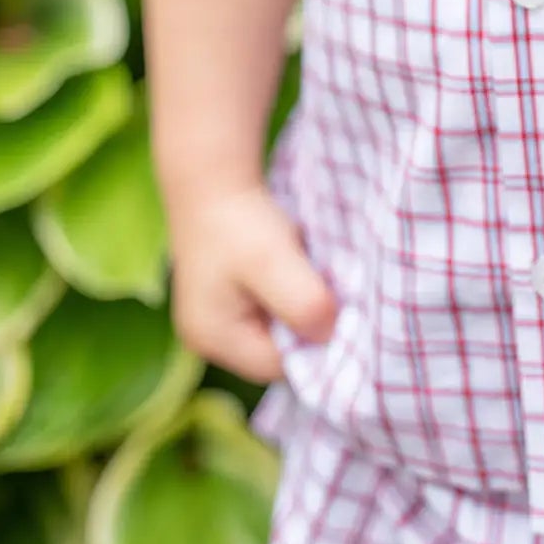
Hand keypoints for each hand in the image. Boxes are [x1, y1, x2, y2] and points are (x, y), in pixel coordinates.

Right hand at [165, 181, 339, 384]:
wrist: (213, 178)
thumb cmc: (239, 221)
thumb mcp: (275, 261)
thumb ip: (304, 304)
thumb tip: (330, 335)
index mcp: (213, 338)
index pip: (278, 366)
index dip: (312, 341)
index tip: (335, 305)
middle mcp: (207, 339)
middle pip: (276, 351)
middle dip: (304, 321)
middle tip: (321, 281)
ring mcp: (215, 320)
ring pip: (276, 329)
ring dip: (298, 303)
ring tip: (302, 267)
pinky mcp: (226, 300)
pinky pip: (268, 311)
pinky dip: (288, 291)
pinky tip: (291, 264)